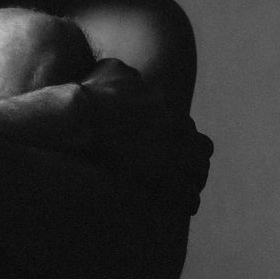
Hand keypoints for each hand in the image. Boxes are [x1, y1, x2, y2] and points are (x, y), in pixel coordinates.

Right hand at [80, 58, 212, 211]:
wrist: (78, 120)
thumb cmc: (88, 97)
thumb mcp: (107, 71)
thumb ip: (121, 71)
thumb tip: (119, 72)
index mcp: (164, 104)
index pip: (186, 125)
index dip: (179, 140)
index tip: (168, 151)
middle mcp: (174, 126)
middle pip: (201, 149)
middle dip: (191, 161)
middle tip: (179, 174)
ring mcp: (170, 153)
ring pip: (199, 172)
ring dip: (192, 182)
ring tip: (184, 194)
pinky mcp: (163, 178)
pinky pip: (188, 196)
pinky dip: (186, 202)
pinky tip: (180, 207)